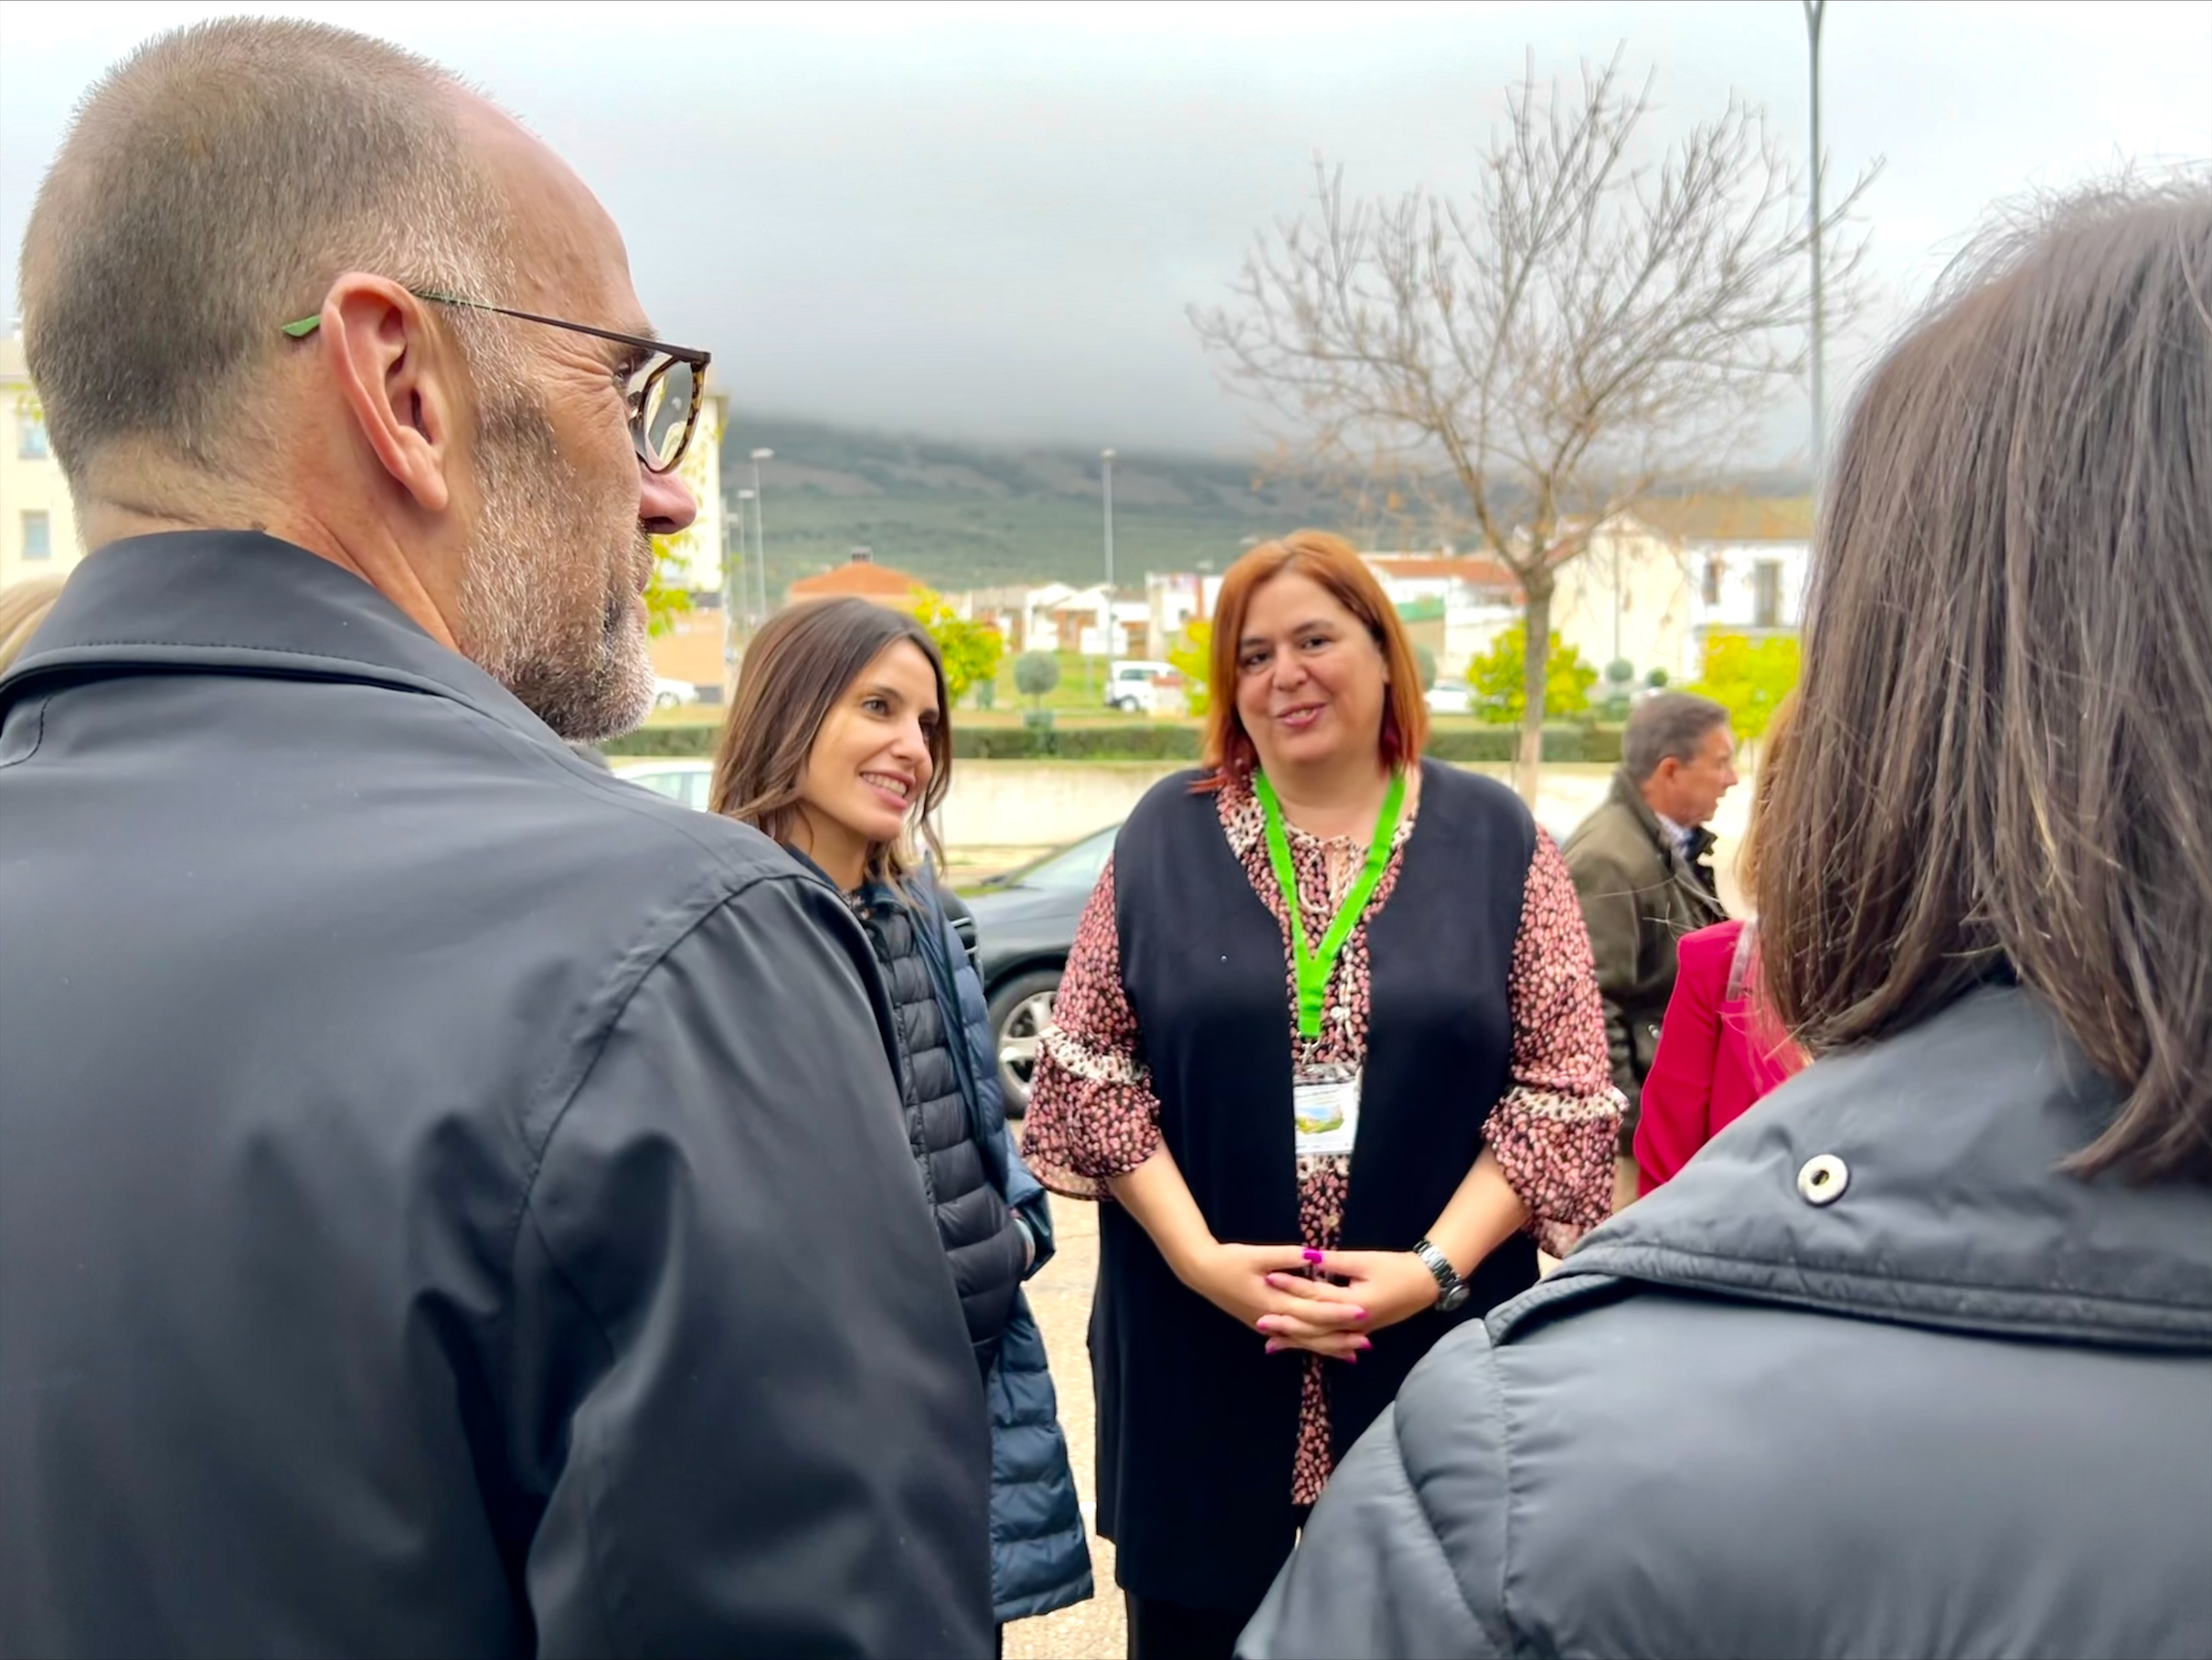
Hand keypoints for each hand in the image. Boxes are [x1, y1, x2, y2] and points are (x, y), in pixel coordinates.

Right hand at [1181, 1242, 1354, 1342]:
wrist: (1201, 1273)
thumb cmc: (1229, 1261)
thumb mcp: (1257, 1255)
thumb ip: (1286, 1256)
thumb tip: (1313, 1255)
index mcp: (1274, 1302)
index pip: (1313, 1310)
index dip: (1338, 1312)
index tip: (1362, 1312)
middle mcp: (1273, 1320)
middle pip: (1312, 1334)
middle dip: (1340, 1338)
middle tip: (1368, 1342)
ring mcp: (1266, 1325)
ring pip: (1303, 1341)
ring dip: (1328, 1346)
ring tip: (1354, 1352)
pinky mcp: (1263, 1324)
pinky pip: (1293, 1339)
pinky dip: (1311, 1344)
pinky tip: (1324, 1347)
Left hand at [1261, 1250, 1441, 1355]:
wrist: (1425, 1284)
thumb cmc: (1396, 1269)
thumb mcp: (1365, 1261)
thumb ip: (1335, 1261)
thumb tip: (1307, 1257)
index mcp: (1353, 1304)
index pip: (1315, 1296)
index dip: (1291, 1286)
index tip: (1268, 1278)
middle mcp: (1353, 1324)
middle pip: (1314, 1326)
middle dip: (1286, 1325)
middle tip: (1259, 1321)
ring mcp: (1356, 1331)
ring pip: (1321, 1339)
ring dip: (1296, 1340)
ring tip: (1270, 1342)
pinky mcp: (1359, 1331)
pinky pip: (1330, 1340)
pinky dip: (1313, 1342)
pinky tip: (1299, 1344)